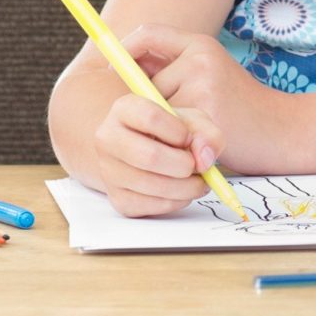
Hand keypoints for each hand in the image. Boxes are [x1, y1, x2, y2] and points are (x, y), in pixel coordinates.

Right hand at [91, 90, 224, 217]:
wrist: (148, 151)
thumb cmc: (172, 132)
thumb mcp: (193, 121)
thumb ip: (206, 134)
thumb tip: (204, 160)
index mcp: (124, 109)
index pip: (150, 117)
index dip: (179, 131)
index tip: (189, 139)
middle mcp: (108, 139)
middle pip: (149, 156)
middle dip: (184, 165)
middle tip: (198, 166)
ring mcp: (109, 171)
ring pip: (151, 185)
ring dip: (186, 188)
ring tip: (198, 181)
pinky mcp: (117, 199)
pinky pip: (150, 206)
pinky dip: (176, 202)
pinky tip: (183, 191)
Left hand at [124, 24, 258, 138]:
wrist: (282, 130)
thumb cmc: (240, 107)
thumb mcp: (211, 73)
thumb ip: (173, 68)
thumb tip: (124, 67)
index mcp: (200, 44)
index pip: (148, 34)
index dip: (126, 51)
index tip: (116, 70)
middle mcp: (200, 58)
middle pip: (144, 81)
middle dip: (151, 104)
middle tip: (178, 119)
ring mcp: (201, 84)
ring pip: (154, 108)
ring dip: (164, 125)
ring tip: (195, 131)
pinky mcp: (203, 113)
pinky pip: (168, 129)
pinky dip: (176, 141)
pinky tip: (201, 142)